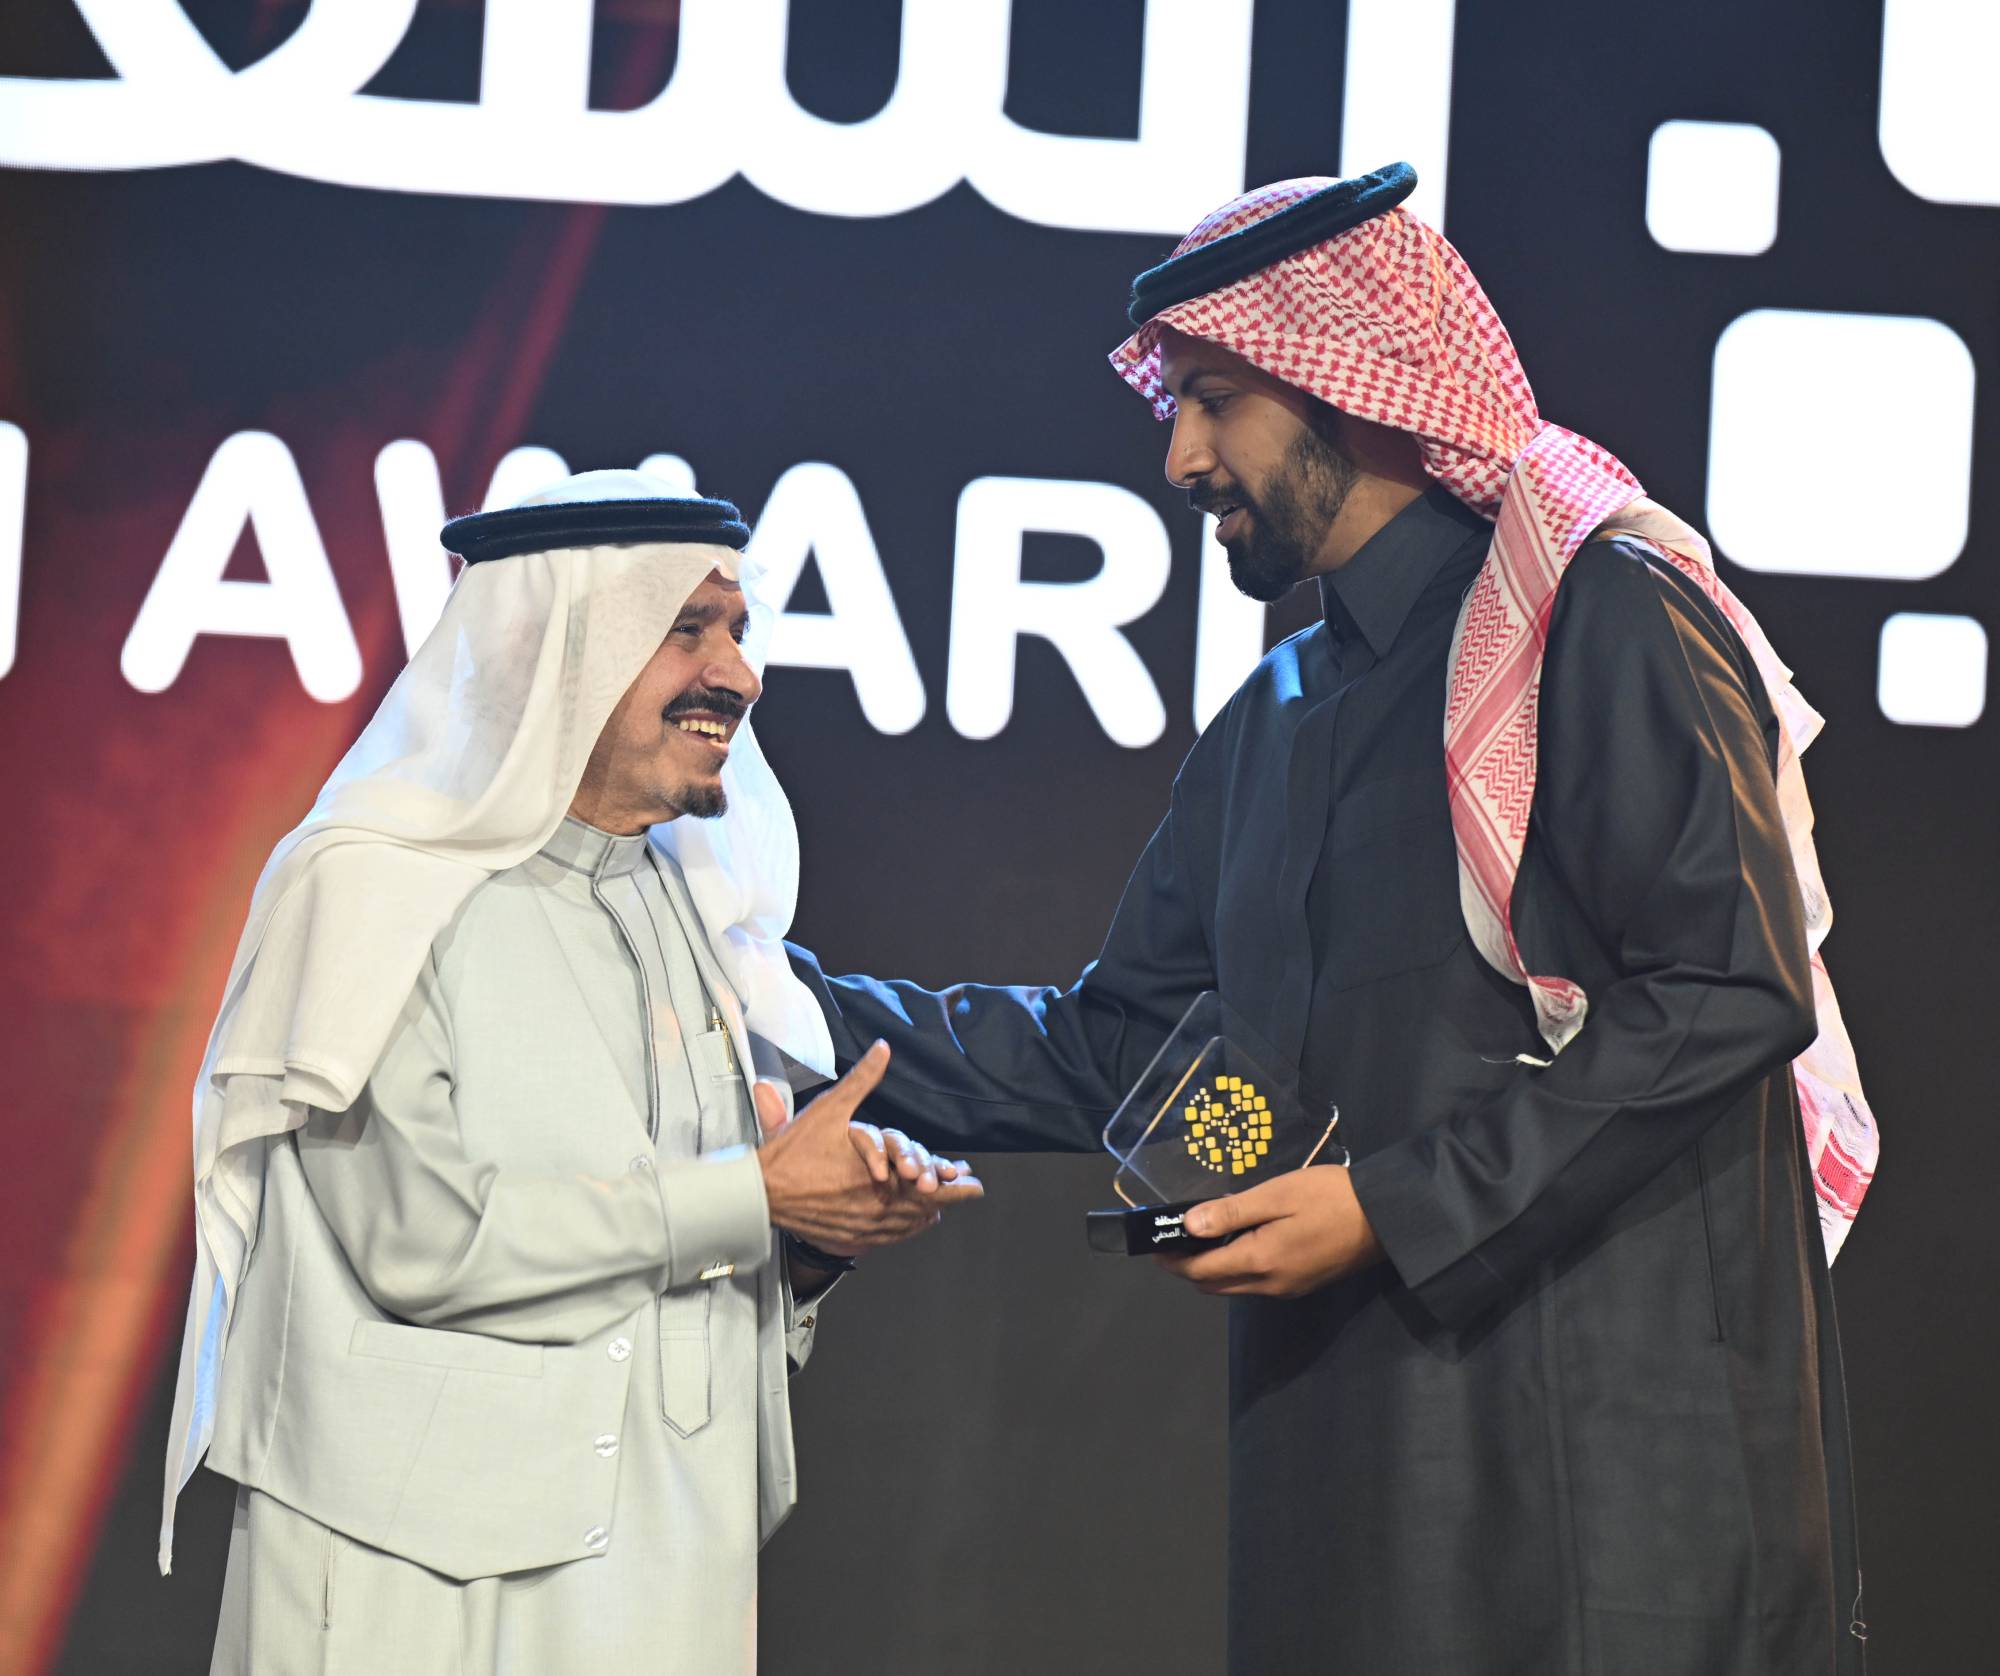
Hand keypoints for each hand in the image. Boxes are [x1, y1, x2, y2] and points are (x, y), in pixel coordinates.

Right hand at [753, 1042, 984, 1257]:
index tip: (974, 1181)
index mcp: (879, 1178)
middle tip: (968, 1190)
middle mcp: (876, 1207)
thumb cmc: (794, 1150)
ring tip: (942, 1205)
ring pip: (907, 1225)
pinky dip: (904, 1228)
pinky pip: (887, 1238)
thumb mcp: (830, 1109)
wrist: (760, 1192)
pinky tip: (910, 1222)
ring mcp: (863, 1227)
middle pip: (926, 1209)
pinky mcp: (848, 1238)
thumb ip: (862, 1079)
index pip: (932, 1188)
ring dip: (927, 1213)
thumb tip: (883, 1048)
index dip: (957, 1186)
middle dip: (948, 1197)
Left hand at [1154, 1166, 1382, 1297]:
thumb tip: (1189, 1225)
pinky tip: (1239, 1241)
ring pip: (1236, 1287)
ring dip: (1213, 1270)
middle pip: (1215, 1286)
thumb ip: (1231, 1211)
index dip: (1173, 1260)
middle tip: (1174, 1239)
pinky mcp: (1303, 1284)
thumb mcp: (1277, 1195)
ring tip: (1202, 1237)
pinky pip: (1257, 1283)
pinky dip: (1237, 1268)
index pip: (1202, 1271)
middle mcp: (1271, 1285)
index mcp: (1260, 1262)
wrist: (1387, 1217)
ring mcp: (1289, 1289)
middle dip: (1189, 1267)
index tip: (1154, 1244)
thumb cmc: (1330, 1197)